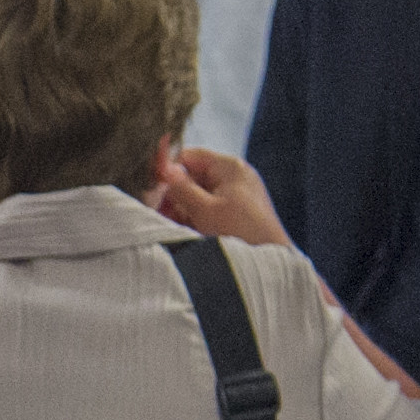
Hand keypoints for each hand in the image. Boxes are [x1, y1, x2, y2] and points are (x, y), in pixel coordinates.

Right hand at [152, 148, 293, 248]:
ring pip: (197, 195)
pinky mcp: (235, 213)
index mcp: (230, 167)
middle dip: (174, 194)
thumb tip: (163, 168)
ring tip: (170, 224)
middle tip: (157, 211)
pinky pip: (207, 209)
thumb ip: (180, 187)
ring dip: (181, 209)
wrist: (268, 263)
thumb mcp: (204, 208)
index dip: (168, 168)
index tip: (151, 184)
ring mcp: (235, 195)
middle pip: (192, 177)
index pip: (190, 156)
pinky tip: (183, 230)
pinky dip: (193, 218)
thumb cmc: (240, 232)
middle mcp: (234, 177)